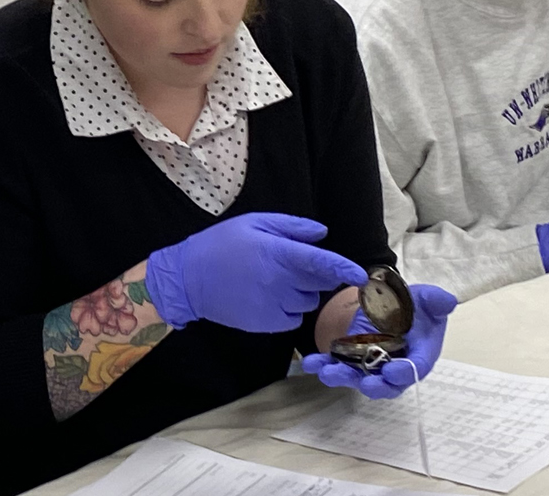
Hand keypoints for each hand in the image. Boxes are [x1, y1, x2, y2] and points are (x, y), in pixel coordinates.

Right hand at [147, 213, 368, 332]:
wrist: (187, 279)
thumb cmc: (221, 245)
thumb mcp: (254, 223)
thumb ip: (291, 227)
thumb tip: (322, 234)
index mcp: (278, 254)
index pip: (322, 263)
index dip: (344, 269)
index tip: (361, 275)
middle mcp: (280, 282)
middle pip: (319, 284)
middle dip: (317, 275)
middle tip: (295, 265)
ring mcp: (273, 306)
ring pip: (307, 302)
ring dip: (302, 293)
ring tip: (277, 281)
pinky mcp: (266, 324)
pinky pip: (293, 319)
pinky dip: (290, 309)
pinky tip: (270, 297)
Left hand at [303, 284, 456, 398]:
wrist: (392, 303)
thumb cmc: (416, 305)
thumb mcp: (427, 298)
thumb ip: (436, 301)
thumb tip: (448, 301)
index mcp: (420, 354)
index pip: (415, 368)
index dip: (405, 373)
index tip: (392, 372)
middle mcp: (397, 366)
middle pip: (388, 385)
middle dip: (376, 387)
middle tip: (366, 385)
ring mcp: (373, 365)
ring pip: (359, 378)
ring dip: (343, 377)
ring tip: (328, 373)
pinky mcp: (353, 358)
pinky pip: (339, 365)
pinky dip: (324, 366)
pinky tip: (312, 363)